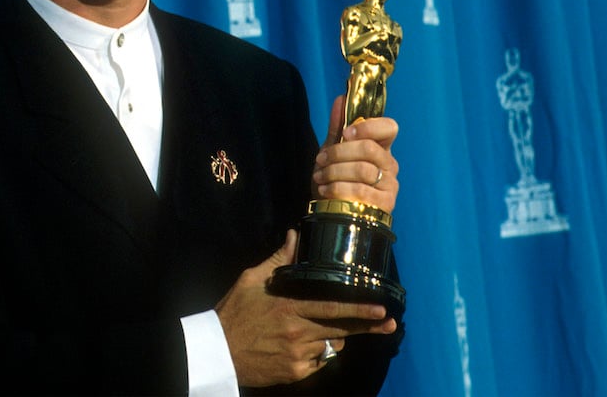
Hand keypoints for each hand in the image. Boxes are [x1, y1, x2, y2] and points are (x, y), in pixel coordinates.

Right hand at [215, 230, 398, 386]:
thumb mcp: (252, 280)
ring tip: (317, 329)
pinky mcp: (295, 373)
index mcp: (289, 307)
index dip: (359, 310)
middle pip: (341, 330)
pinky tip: (300, 346)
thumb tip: (295, 234)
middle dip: (368, 326)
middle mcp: (298, 333)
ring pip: (330, 345)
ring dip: (332, 337)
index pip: (332, 308)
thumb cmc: (234, 312)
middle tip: (389, 323)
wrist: (217, 351)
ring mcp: (298, 356)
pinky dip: (316, 353)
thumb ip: (279, 260)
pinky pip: (317, 361)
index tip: (381, 308)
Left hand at [312, 96, 398, 213]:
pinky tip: (325, 190)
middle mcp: (389, 164)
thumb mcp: (332, 150)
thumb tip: (340, 98)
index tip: (346, 133)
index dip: (368, 127)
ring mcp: (390, 185)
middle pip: (369, 148)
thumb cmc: (335, 177)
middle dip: (338, 153)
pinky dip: (337, 188)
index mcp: (381, 147)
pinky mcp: (384, 204)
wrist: (332, 210)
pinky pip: (360, 191)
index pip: (389, 127)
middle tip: (320, 159)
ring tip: (319, 176)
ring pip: (362, 170)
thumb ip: (337, 126)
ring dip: (334, 172)